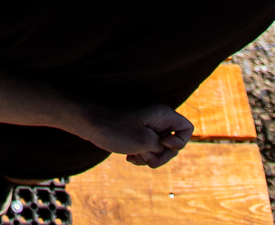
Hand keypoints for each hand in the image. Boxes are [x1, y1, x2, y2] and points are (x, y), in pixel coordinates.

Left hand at [71, 103, 192, 166]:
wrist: (87, 122)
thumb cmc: (115, 129)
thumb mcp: (144, 143)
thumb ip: (162, 147)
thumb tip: (165, 148)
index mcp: (162, 114)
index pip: (186, 128)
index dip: (179, 142)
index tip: (161, 144)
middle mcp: (156, 117)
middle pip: (173, 141)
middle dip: (162, 155)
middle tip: (147, 160)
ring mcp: (145, 124)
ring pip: (159, 146)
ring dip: (151, 157)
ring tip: (136, 159)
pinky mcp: (135, 130)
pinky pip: (147, 145)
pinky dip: (142, 154)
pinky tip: (130, 158)